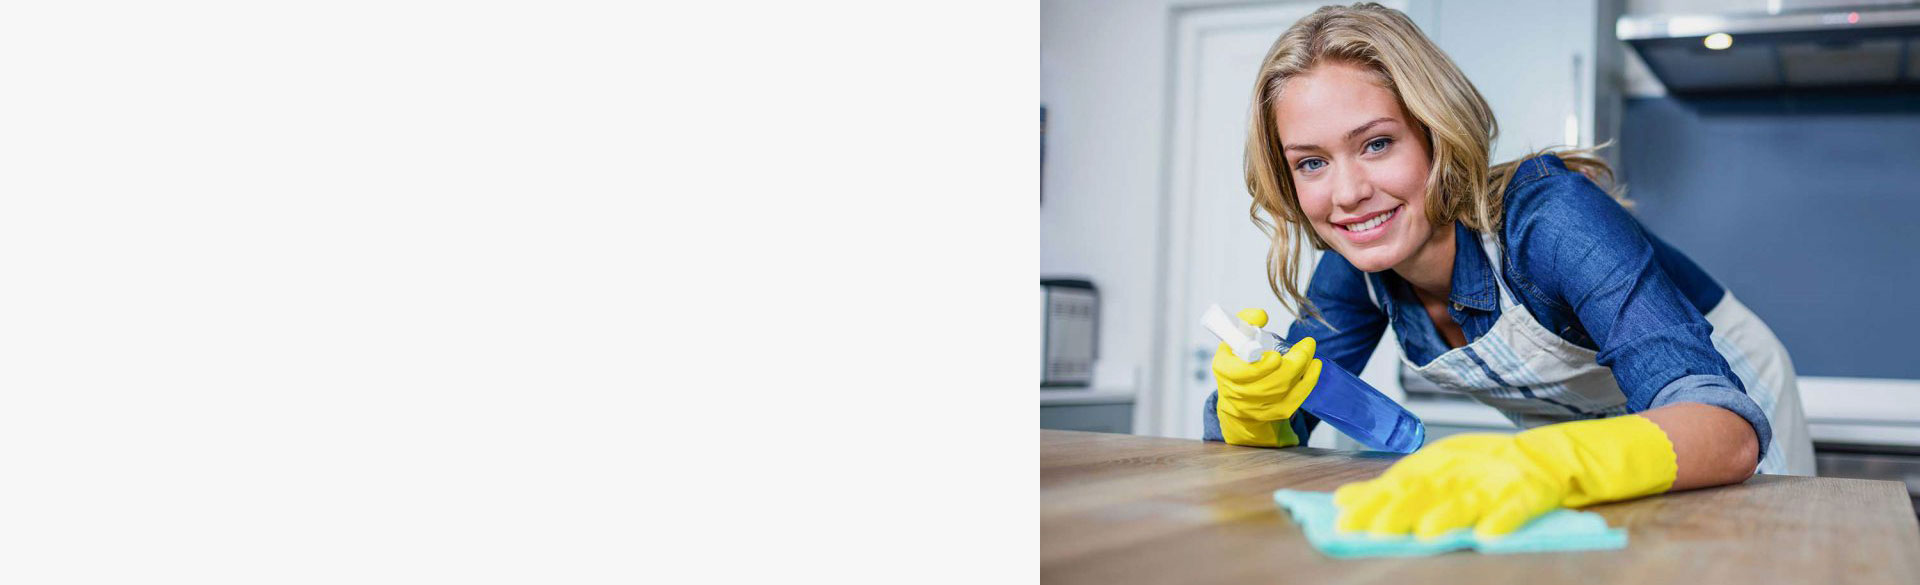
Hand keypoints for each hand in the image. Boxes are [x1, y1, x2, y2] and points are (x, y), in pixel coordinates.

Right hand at [1212, 308, 1320, 422]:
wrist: (1237, 401)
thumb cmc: (1236, 363)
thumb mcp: (1232, 340)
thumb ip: (1244, 323)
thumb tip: (1261, 316)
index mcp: (1226, 372)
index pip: (1243, 374)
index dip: (1261, 368)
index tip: (1276, 356)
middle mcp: (1240, 393)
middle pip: (1271, 382)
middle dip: (1294, 362)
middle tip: (1307, 345)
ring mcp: (1259, 407)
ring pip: (1285, 388)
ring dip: (1303, 367)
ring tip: (1309, 349)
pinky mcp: (1276, 412)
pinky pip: (1296, 398)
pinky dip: (1308, 380)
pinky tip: (1314, 366)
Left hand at [1333, 415, 1678, 539]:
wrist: (1581, 451)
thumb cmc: (1511, 469)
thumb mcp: (1454, 473)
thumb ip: (1402, 488)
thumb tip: (1345, 502)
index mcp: (1448, 458)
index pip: (1403, 479)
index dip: (1375, 498)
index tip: (1343, 517)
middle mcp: (1472, 463)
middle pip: (1429, 487)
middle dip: (1398, 508)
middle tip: (1371, 529)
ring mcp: (1508, 473)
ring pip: (1472, 496)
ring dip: (1447, 515)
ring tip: (1425, 533)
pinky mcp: (1543, 486)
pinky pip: (1523, 504)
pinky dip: (1506, 518)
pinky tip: (1491, 535)